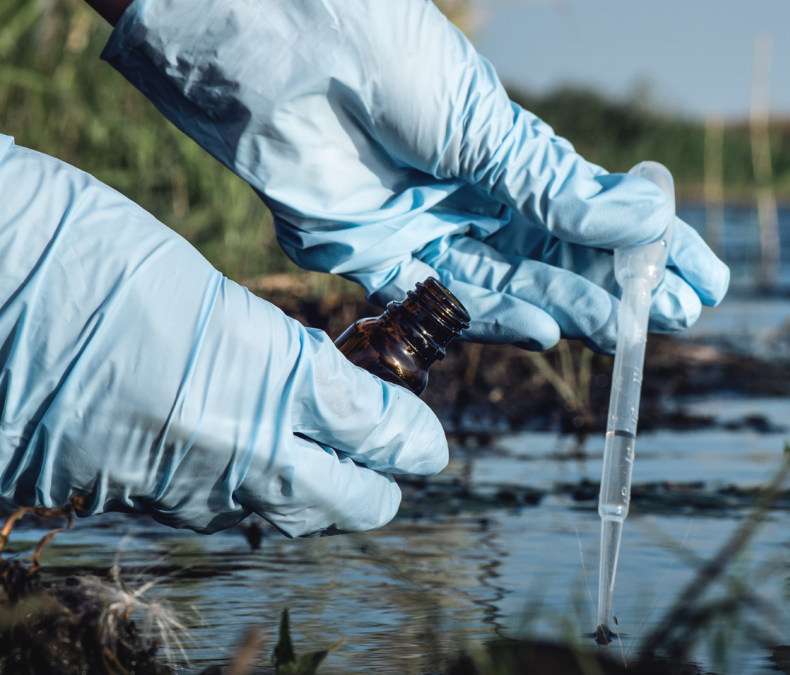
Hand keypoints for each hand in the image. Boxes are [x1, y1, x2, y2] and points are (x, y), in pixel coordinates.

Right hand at [0, 137, 446, 536]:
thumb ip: (268, 347)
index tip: (426, 439)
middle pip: (344, 503)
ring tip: (323, 462)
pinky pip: (209, 515)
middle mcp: (228, 446)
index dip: (412, 437)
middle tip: (389, 458)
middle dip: (377, 486)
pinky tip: (241, 466)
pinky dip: (242, 496)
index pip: (374, 430)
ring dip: (313, 498)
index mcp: (263, 374)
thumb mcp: (198, 285)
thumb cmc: (77, 249)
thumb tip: (315, 381)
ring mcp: (172, 485)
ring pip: (277, 519)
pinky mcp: (118, 501)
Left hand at [102, 0, 728, 352]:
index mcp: (505, 153)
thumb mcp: (488, 126)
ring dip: (572, 307)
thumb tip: (650, 220)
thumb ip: (556, 188)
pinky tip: (549, 329)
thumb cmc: (388, 56)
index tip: (704, 276)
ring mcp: (426, 230)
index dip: (650, 246)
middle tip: (679, 316)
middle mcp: (471, 197)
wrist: (283, 44)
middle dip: (621, 286)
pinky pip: (443, 301)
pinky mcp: (374, 258)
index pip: (593, 211)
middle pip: (558, 257)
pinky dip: (496, 317)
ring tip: (628, 327)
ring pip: (512, 285)